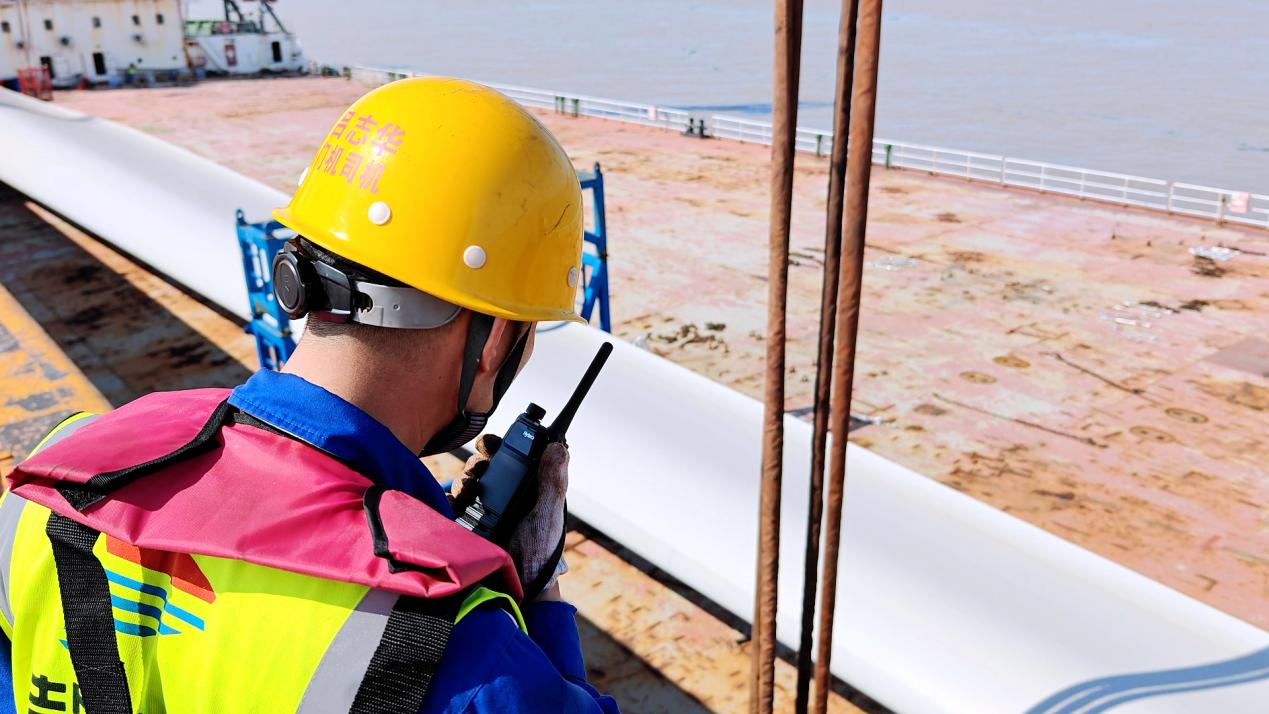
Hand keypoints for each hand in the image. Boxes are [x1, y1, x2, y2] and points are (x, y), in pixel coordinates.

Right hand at [450, 434, 568, 598]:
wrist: (520, 587)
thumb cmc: (540, 551)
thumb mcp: (548, 513)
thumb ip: (552, 480)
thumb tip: (557, 446)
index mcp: (526, 490)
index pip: (510, 459)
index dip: (499, 447)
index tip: (492, 443)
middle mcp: (503, 498)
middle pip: (484, 468)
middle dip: (478, 462)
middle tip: (480, 467)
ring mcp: (483, 513)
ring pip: (466, 485)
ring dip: (464, 480)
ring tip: (470, 489)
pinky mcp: (467, 528)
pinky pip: (451, 508)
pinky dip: (448, 501)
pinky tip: (453, 503)